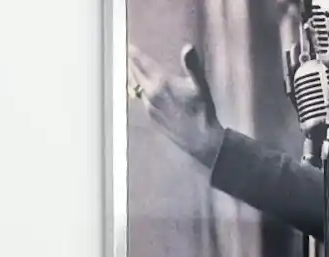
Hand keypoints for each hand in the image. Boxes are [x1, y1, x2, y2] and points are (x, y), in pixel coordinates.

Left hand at [127, 43, 223, 165]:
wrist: (199, 140)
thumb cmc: (202, 111)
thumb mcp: (200, 86)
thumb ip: (192, 65)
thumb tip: (187, 47)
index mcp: (162, 84)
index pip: (144, 64)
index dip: (136, 54)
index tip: (128, 45)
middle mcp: (151, 95)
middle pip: (136, 74)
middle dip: (131, 63)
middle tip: (125, 52)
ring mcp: (149, 106)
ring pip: (137, 86)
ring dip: (133, 75)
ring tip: (129, 66)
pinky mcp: (151, 116)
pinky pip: (141, 97)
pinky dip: (138, 88)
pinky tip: (140, 86)